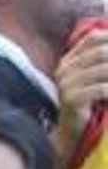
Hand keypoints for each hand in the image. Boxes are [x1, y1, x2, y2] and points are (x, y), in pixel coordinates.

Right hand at [55, 26, 107, 153]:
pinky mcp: (70, 99)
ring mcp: (65, 84)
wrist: (74, 131)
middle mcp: (64, 69)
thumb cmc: (92, 101)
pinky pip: (101, 89)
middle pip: (101, 52)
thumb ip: (103, 59)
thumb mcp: (98, 75)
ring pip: (104, 69)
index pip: (95, 37)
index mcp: (70, 59)